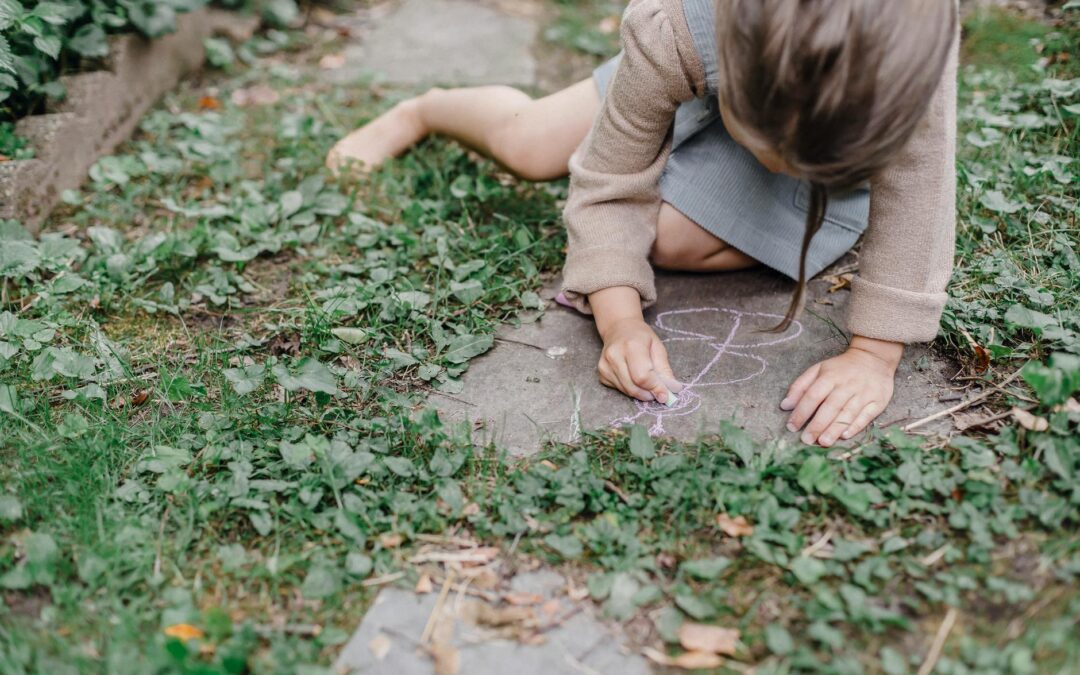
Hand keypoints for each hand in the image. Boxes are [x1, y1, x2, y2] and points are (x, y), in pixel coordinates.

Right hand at [598, 317, 682, 402]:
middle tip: (658, 393)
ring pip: (626, 390)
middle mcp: (614, 355)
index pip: (642, 376)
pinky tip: (633, 378)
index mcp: (631, 345)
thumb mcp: (658, 347)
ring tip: (648, 385)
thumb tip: (673, 389)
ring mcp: (605, 365)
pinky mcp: (601, 373)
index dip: (655, 388)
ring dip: (640, 393)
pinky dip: (630, 389)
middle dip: (649, 394)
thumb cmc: (641, 337)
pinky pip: (619, 389)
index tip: (665, 395)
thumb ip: (665, 369)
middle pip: (633, 386)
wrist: (618, 328)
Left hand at [781, 336, 902, 446]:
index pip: (813, 396)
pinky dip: (855, 426)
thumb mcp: (818, 369)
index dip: (801, 412)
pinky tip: (844, 435)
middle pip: (830, 407)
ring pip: (848, 414)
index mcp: (830, 376)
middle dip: (817, 425)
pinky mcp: (878, 401)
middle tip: (807, 440)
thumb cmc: (840, 368)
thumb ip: (800, 386)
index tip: (791, 427)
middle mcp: (847, 385)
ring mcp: (864, 393)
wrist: (873, 358)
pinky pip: (866, 416)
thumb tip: (785, 405)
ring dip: (834, 429)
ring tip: (823, 442)